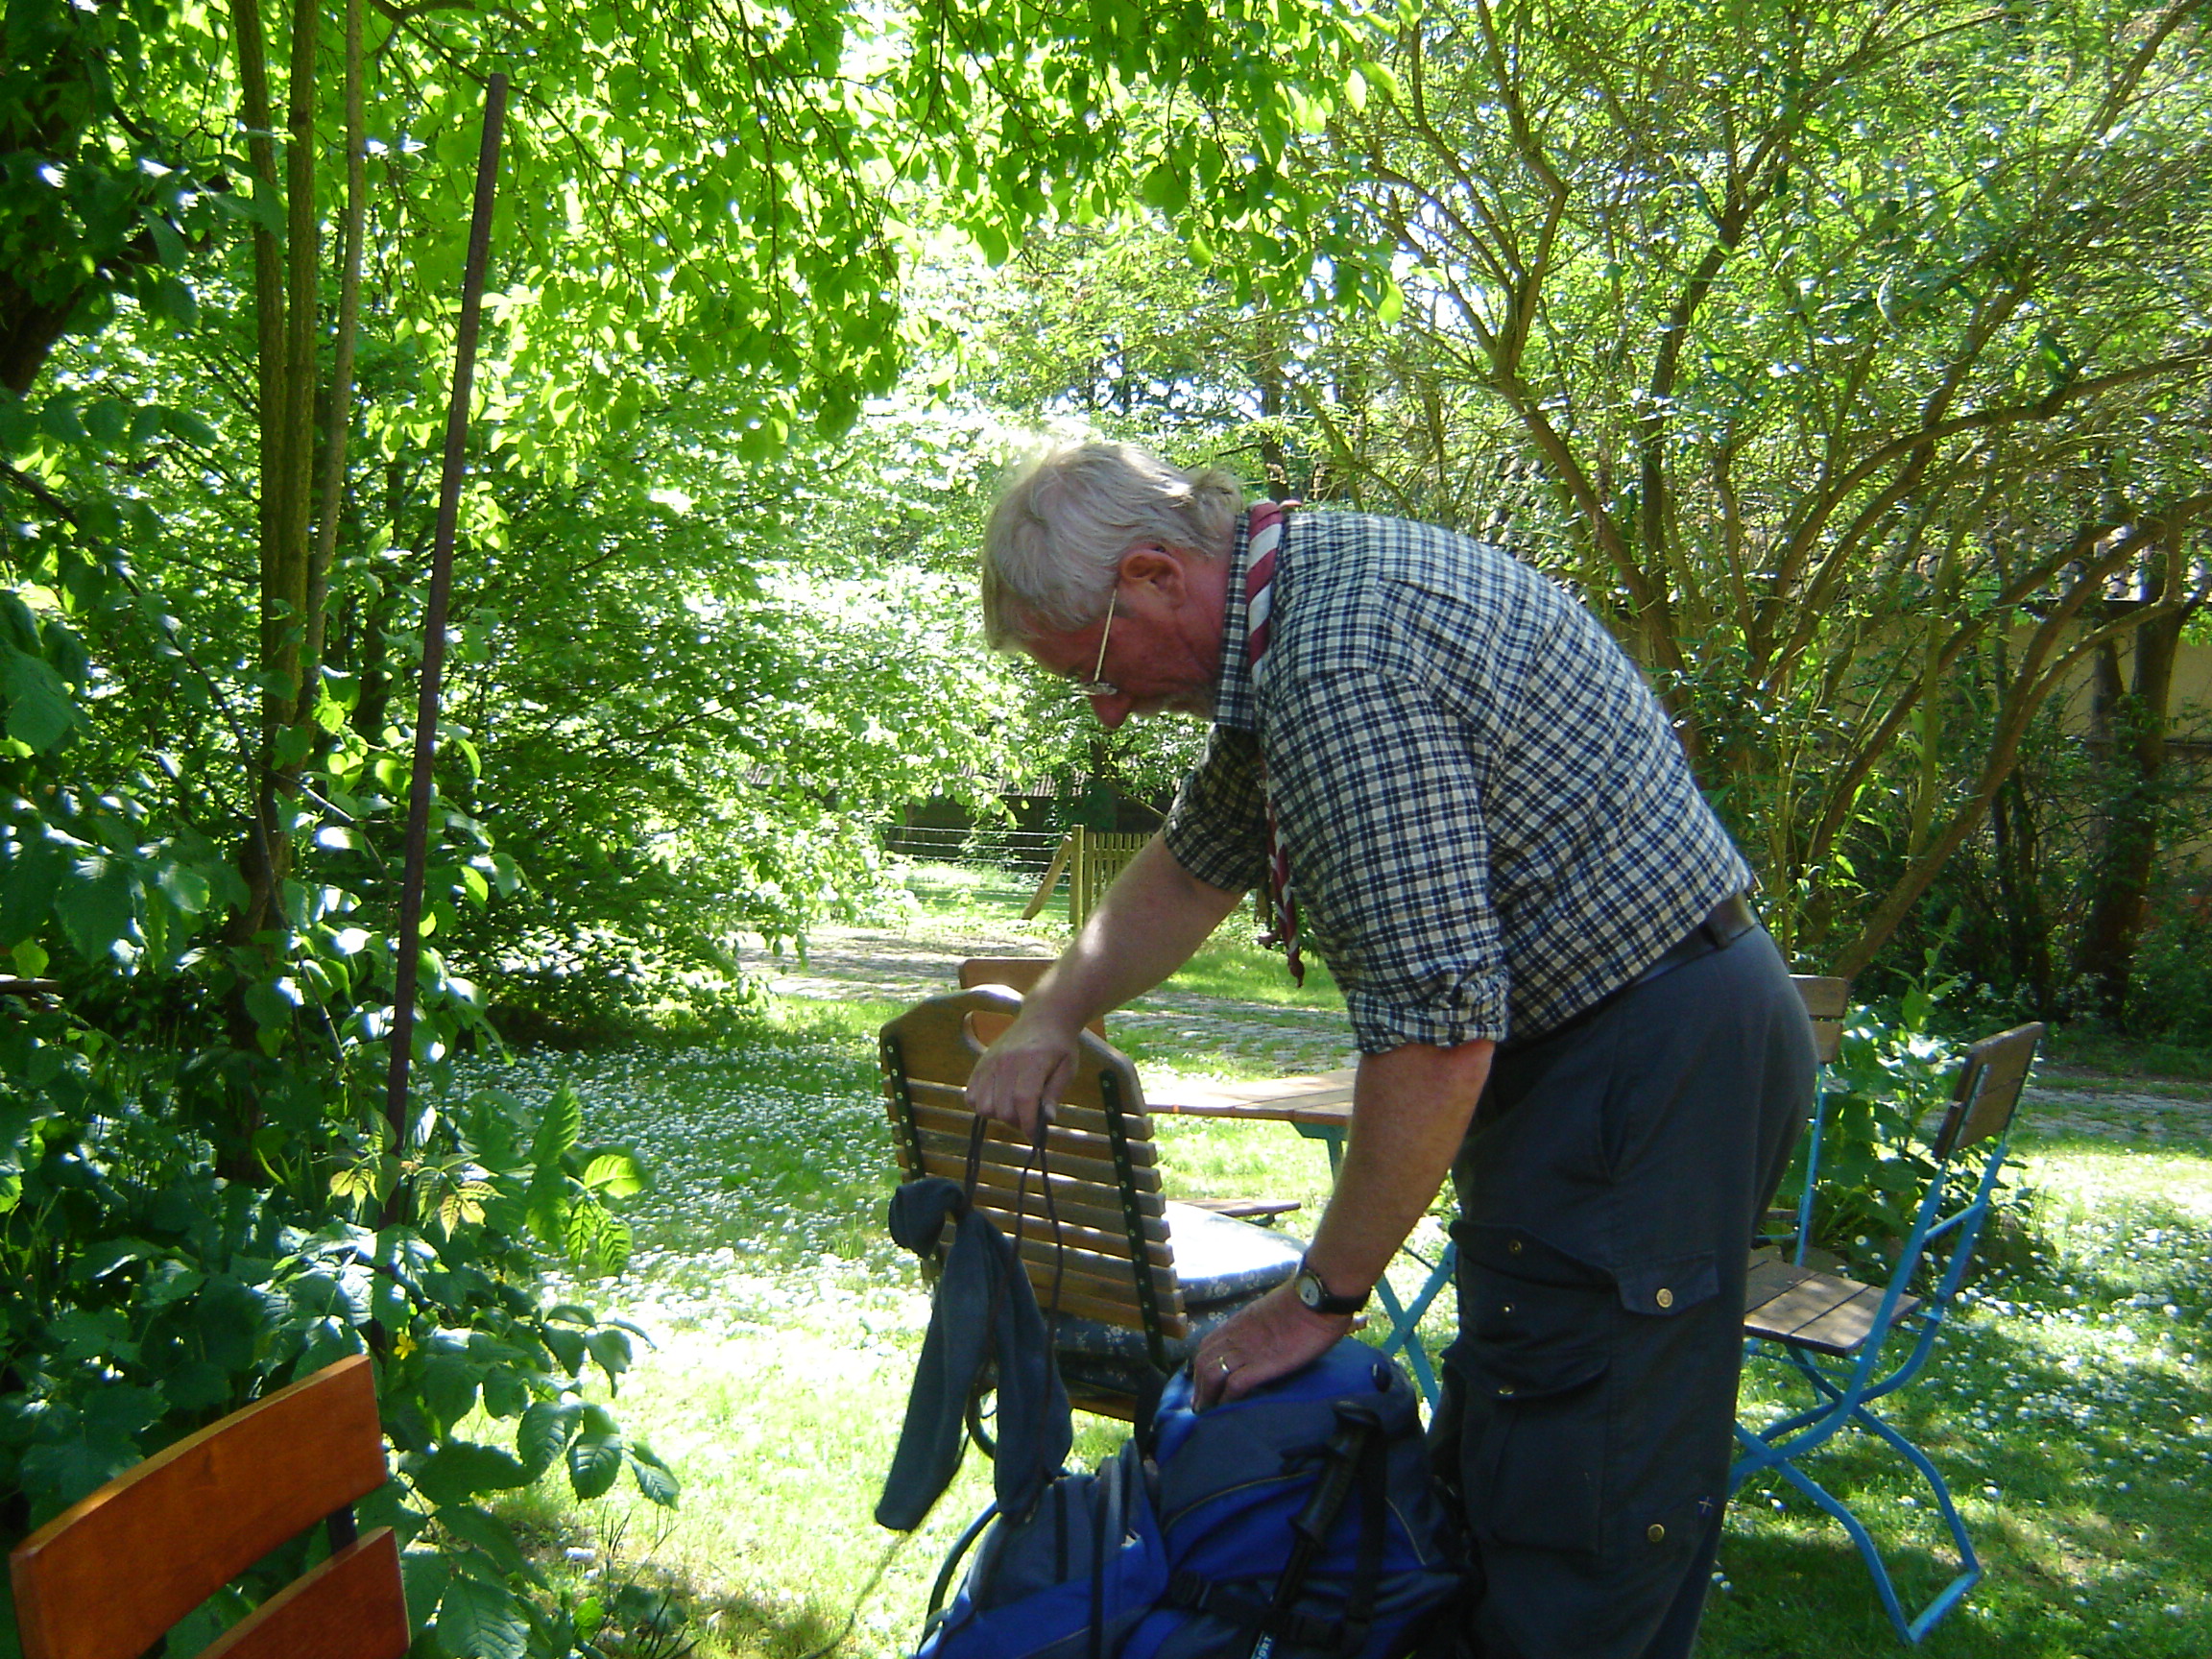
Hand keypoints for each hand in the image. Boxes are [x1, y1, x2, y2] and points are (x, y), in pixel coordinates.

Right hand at [965, 1010, 1080, 1135]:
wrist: (1043, 1018)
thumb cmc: (1059, 1046)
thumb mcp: (1067, 1069)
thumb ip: (1054, 1094)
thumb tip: (1047, 1120)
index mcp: (1032, 1061)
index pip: (1024, 1100)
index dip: (1029, 1124)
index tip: (1036, 1136)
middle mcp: (1006, 1061)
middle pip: (1002, 1108)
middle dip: (1017, 1122)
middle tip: (1029, 1118)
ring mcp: (990, 1062)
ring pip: (984, 1106)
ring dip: (999, 1115)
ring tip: (1014, 1108)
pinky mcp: (980, 1064)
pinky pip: (970, 1097)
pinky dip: (982, 1105)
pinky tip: (998, 1100)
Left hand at [1190, 1280, 1350, 1409]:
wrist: (1315, 1299)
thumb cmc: (1302, 1301)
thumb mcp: (1268, 1311)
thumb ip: (1257, 1326)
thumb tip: (1259, 1338)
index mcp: (1237, 1323)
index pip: (1207, 1346)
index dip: (1201, 1365)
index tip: (1203, 1382)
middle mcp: (1235, 1337)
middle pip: (1203, 1362)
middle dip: (1199, 1385)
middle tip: (1201, 1404)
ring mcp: (1246, 1351)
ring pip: (1211, 1374)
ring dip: (1207, 1395)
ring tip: (1209, 1412)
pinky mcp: (1261, 1365)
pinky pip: (1234, 1385)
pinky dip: (1227, 1399)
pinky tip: (1227, 1410)